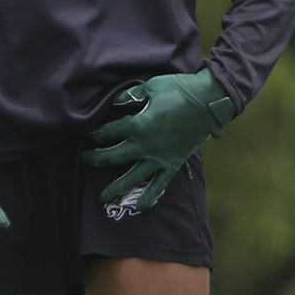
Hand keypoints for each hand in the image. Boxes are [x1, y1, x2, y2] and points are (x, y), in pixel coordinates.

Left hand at [83, 68, 236, 214]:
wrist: (208, 102)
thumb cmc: (180, 90)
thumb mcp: (152, 87)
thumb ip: (132, 96)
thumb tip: (117, 102)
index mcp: (137, 125)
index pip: (109, 132)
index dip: (96, 134)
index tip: (88, 136)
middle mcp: (144, 145)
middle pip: (114, 157)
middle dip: (97, 159)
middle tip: (86, 160)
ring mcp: (159, 157)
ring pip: (133, 177)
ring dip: (116, 188)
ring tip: (103, 197)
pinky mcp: (173, 163)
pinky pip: (160, 184)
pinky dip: (150, 196)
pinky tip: (140, 207)